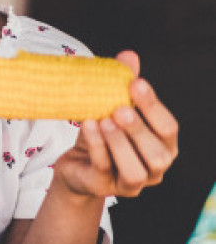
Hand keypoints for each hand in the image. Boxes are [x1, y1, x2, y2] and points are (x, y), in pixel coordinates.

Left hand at [52, 51, 178, 199]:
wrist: (75, 165)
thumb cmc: (101, 135)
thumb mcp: (111, 108)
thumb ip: (121, 85)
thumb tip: (128, 55)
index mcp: (163, 146)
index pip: (169, 128)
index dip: (153, 106)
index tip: (135, 83)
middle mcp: (155, 169)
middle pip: (158, 154)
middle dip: (139, 129)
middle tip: (120, 108)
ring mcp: (132, 185)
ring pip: (135, 170)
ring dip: (120, 144)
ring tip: (104, 121)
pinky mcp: (105, 188)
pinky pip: (105, 169)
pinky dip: (97, 147)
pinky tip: (89, 126)